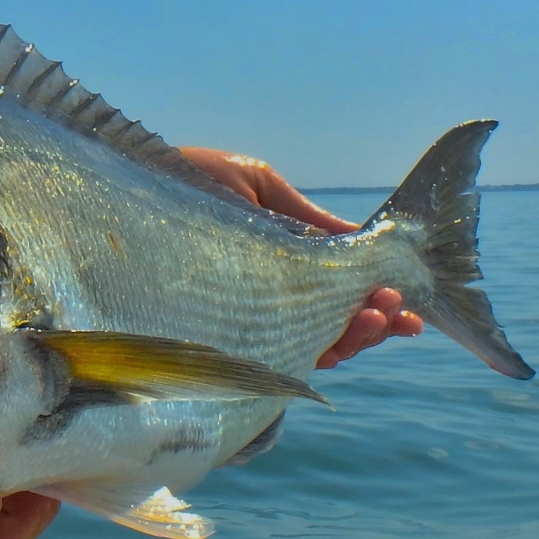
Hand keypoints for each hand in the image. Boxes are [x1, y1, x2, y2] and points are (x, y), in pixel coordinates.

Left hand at [177, 147, 423, 367]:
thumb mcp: (258, 186)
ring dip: (353, 337)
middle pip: (332, 324)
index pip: (335, 291)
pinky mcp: (216, 332)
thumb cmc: (187, 181)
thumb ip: (306, 218)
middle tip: (397, 311)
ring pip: (310, 344)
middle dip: (374, 323)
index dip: (376, 301)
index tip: (409, 301)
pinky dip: (309, 353)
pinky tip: (335, 343)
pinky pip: (269, 357)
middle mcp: (264, 295)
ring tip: (377, 317)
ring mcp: (243, 316)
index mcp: (277, 262)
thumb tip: (362, 238)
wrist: (130, 184)